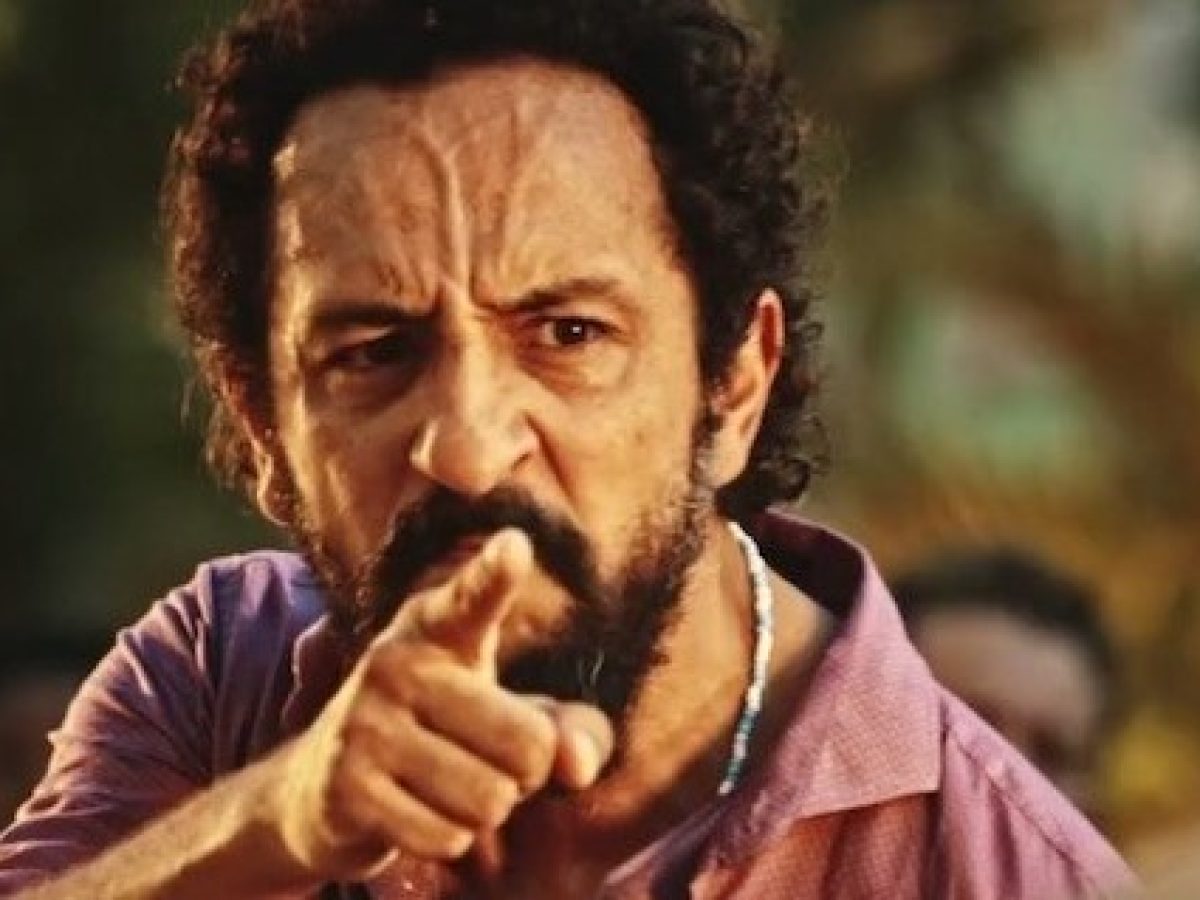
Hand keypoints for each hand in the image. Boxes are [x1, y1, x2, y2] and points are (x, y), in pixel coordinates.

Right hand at [271, 529, 613, 880]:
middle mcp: (397, 662)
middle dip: (526, 775)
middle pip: (527, 744)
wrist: (323, 788)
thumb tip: (575, 764)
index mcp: (440, 628)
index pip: (474, 598)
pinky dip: (448, 840)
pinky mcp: (346, 785)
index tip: (517, 545)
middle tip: (490, 760)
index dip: (495, 575)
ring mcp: (365, 722)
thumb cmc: (446, 736)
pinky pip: (447, 837)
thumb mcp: (509, 717)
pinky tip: (418, 814)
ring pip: (490, 800)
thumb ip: (569, 732)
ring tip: (450, 786)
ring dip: (485, 813)